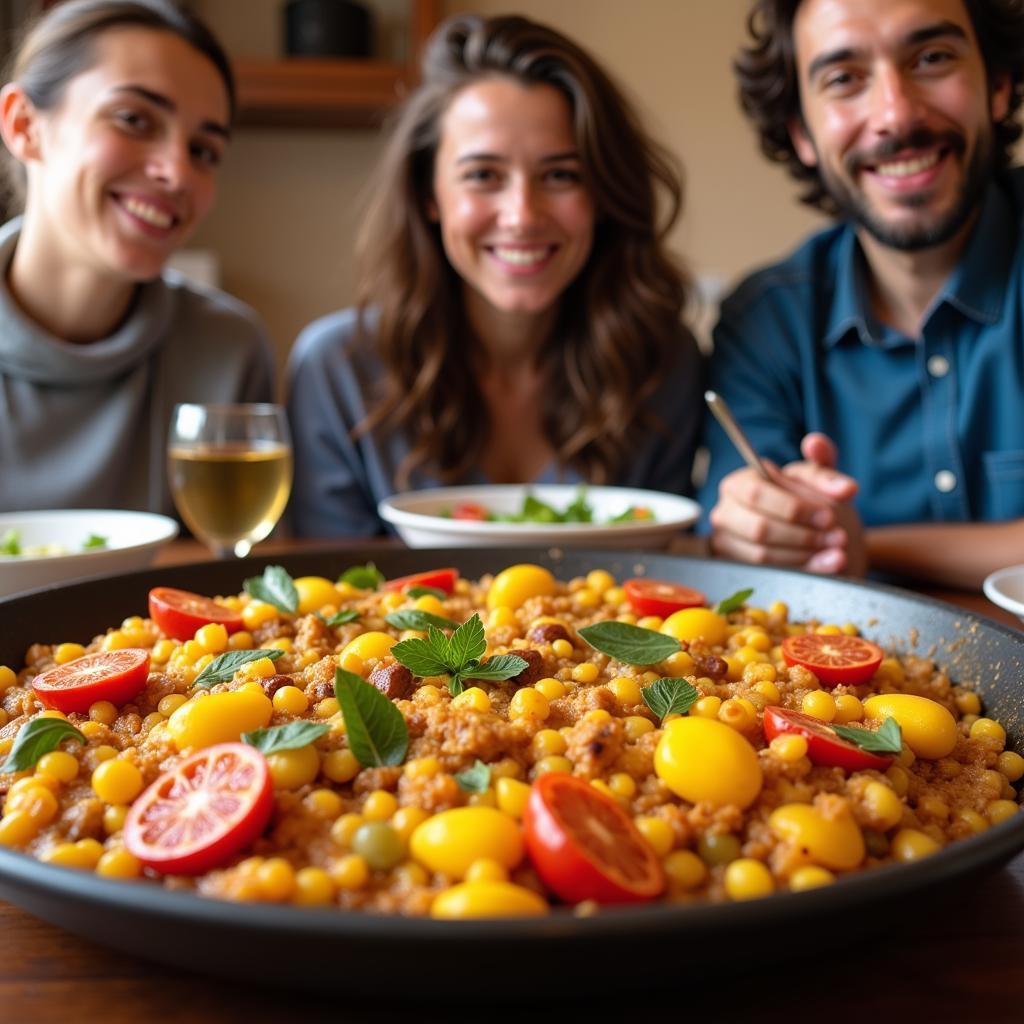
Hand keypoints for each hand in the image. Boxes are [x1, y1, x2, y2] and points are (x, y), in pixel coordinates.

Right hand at [708, 433, 864, 574]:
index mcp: (740, 482)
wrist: (814, 536)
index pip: (758, 493)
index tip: (829, 516)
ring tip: (838, 551)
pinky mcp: (735, 568)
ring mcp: (726, 542)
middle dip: (803, 535)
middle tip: (837, 537)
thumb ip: (827, 473)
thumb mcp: (819, 482)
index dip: (794, 507)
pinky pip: (768, 574)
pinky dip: (803, 570)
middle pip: (759, 527)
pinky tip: (828, 565)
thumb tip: (834, 471)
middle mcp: (725, 511)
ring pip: (763, 554)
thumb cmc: (809, 502)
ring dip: (806, 555)